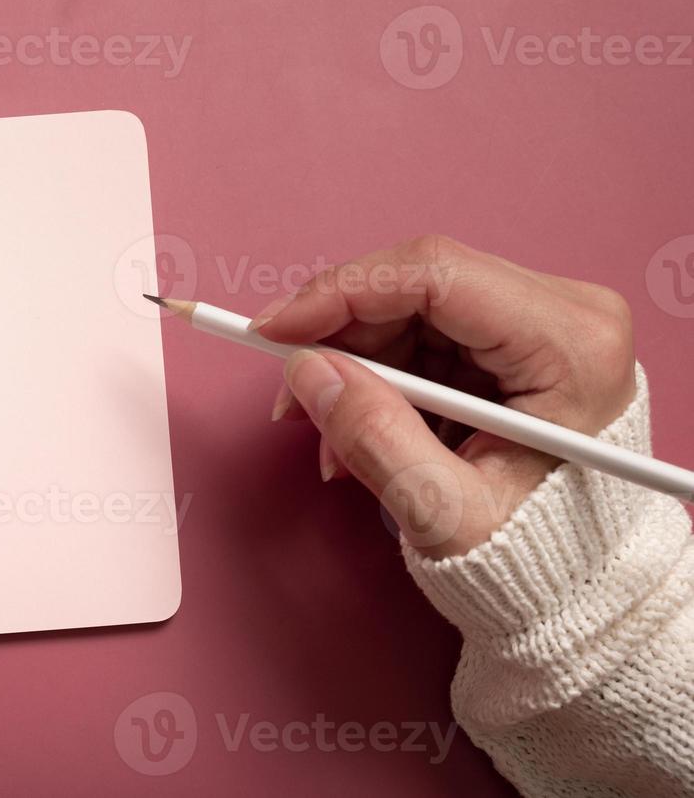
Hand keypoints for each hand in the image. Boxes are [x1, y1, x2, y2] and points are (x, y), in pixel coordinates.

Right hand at [251, 235, 636, 558]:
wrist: (580, 581)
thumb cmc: (537, 558)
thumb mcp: (447, 511)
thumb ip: (376, 437)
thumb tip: (308, 371)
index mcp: (572, 344)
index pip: (436, 275)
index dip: (343, 292)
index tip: (275, 328)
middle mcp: (567, 313)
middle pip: (418, 285)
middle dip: (339, 336)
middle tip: (290, 389)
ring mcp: (543, 320)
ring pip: (410, 307)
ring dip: (353, 364)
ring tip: (328, 436)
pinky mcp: (515, 337)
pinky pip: (422, 331)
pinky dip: (378, 375)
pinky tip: (361, 427)